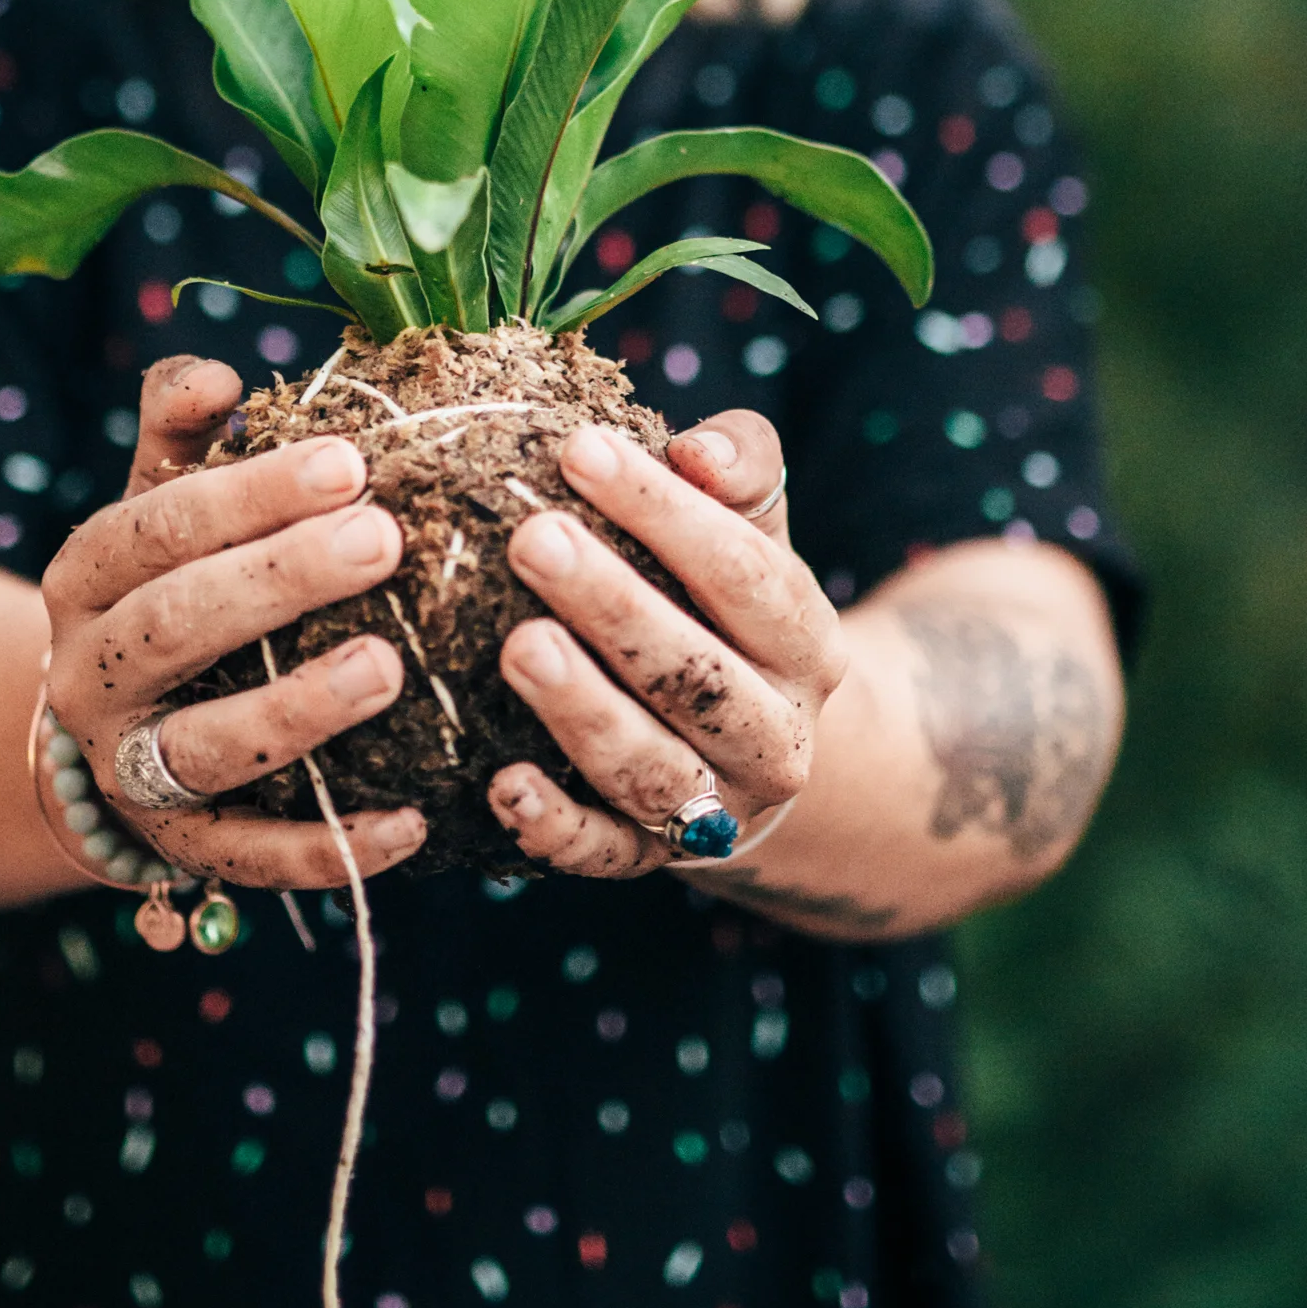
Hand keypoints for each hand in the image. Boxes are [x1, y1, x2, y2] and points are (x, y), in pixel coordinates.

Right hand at [40, 354, 425, 888]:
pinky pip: (254, 858)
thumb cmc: (167, 581)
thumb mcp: (158, 501)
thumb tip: (219, 372)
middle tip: (386, 540)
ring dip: (298, 711)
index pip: (158, 527)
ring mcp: (131, 771)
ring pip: (208, 748)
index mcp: (86, 577)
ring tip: (389, 668)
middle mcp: (93, 675)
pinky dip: (329, 849)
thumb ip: (183, 432)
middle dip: (281, 581)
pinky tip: (414, 823)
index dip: (251, 494)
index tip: (351, 461)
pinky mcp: (183, 849)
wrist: (103, 723)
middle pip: (179, 626)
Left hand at [491, 408, 844, 877]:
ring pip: (653, 769)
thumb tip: (695, 450)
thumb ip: (740, 470)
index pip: (744, 573)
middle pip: (696, 674)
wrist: (758, 747)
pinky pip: (603, 853)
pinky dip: (554, 825)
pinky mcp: (650, 857)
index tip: (579, 450)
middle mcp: (775, 733)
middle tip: (531, 539)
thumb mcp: (753, 530)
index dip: (665, 512)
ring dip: (583, 710)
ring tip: (518, 645)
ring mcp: (718, 805)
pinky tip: (501, 784)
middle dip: (612, 604)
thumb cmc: (727, 605)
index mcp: (805, 642)